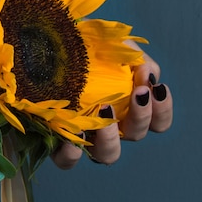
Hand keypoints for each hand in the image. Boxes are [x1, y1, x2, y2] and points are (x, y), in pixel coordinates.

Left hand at [51, 49, 172, 168]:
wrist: (39, 41)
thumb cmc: (79, 44)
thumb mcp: (111, 44)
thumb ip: (135, 57)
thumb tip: (149, 72)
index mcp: (124, 103)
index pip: (156, 120)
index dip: (161, 110)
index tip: (154, 87)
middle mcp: (107, 122)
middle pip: (135, 136)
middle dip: (142, 117)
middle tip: (136, 93)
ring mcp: (83, 132)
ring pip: (107, 154)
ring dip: (111, 138)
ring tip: (104, 111)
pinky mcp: (54, 137)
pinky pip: (66, 160)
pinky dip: (71, 154)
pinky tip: (71, 140)